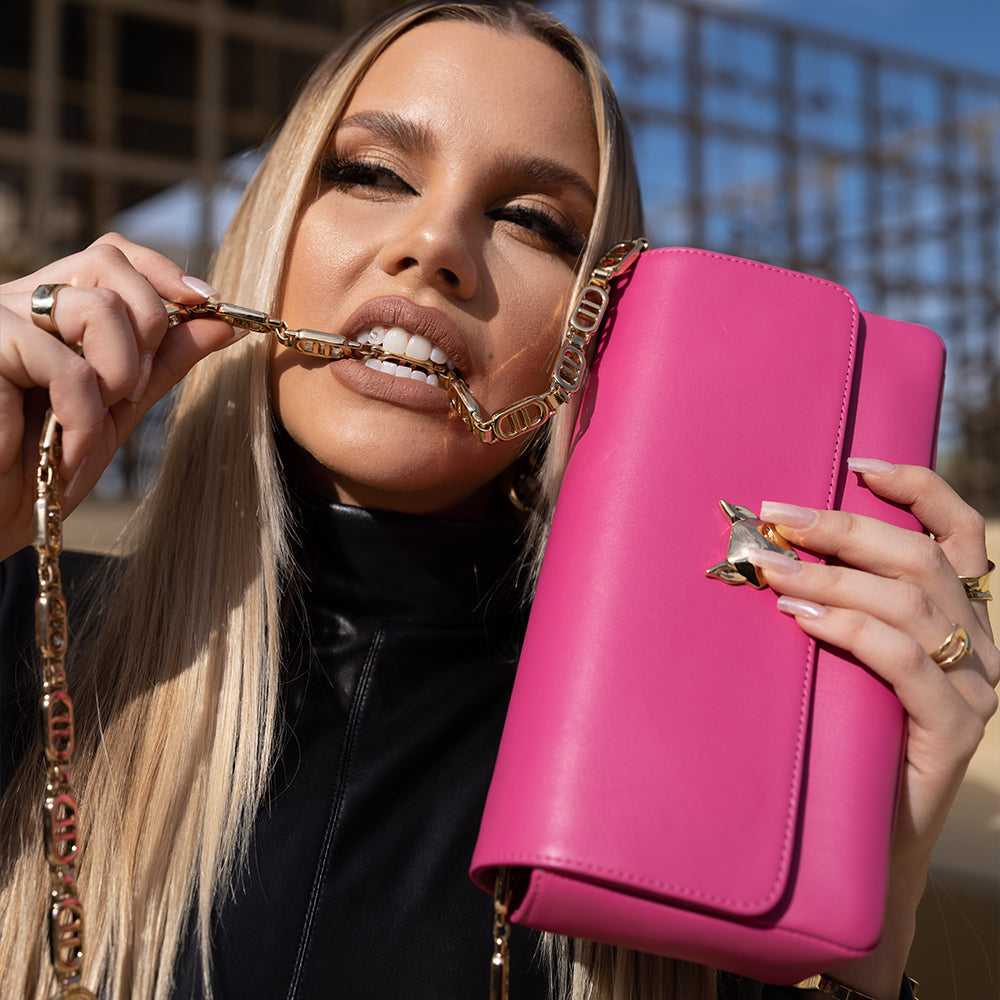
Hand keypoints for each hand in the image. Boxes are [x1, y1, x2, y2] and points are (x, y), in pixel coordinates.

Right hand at [0, 233, 236, 560]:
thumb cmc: (39, 469)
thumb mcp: (116, 412)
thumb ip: (163, 363)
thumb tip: (224, 323)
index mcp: (50, 309)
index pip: (110, 254)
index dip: (163, 272)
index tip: (210, 305)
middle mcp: (19, 301)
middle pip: (108, 263)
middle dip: (148, 330)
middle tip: (130, 392)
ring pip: (97, 309)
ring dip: (119, 378)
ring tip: (88, 426)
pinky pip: (64, 368)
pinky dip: (81, 418)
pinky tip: (65, 450)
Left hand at [746, 461, 997, 998]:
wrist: (866, 839)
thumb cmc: (844, 735)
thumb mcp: (845, 656)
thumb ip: (835, 604)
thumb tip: (768, 549)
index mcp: (961, 614)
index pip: (959, 533)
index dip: (917, 489)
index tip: (853, 463)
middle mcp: (980, 642)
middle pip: (921, 559)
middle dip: (844, 528)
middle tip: (775, 517)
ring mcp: (975, 687)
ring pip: (911, 604)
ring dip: (832, 577)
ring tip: (769, 570)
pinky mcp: (954, 731)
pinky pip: (905, 662)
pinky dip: (851, 629)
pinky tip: (802, 616)